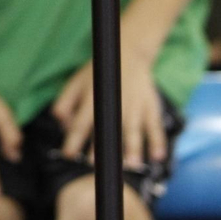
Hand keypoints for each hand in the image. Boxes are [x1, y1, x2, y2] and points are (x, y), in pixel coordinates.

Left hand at [53, 55, 168, 167]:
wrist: (128, 55)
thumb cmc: (97, 74)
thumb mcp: (75, 82)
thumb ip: (64, 103)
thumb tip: (62, 125)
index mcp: (93, 100)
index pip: (81, 122)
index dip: (74, 139)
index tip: (68, 154)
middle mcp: (114, 105)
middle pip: (107, 130)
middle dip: (101, 147)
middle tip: (95, 164)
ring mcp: (134, 107)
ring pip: (133, 130)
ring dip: (132, 148)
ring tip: (131, 163)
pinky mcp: (150, 107)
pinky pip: (155, 126)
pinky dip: (157, 142)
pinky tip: (158, 156)